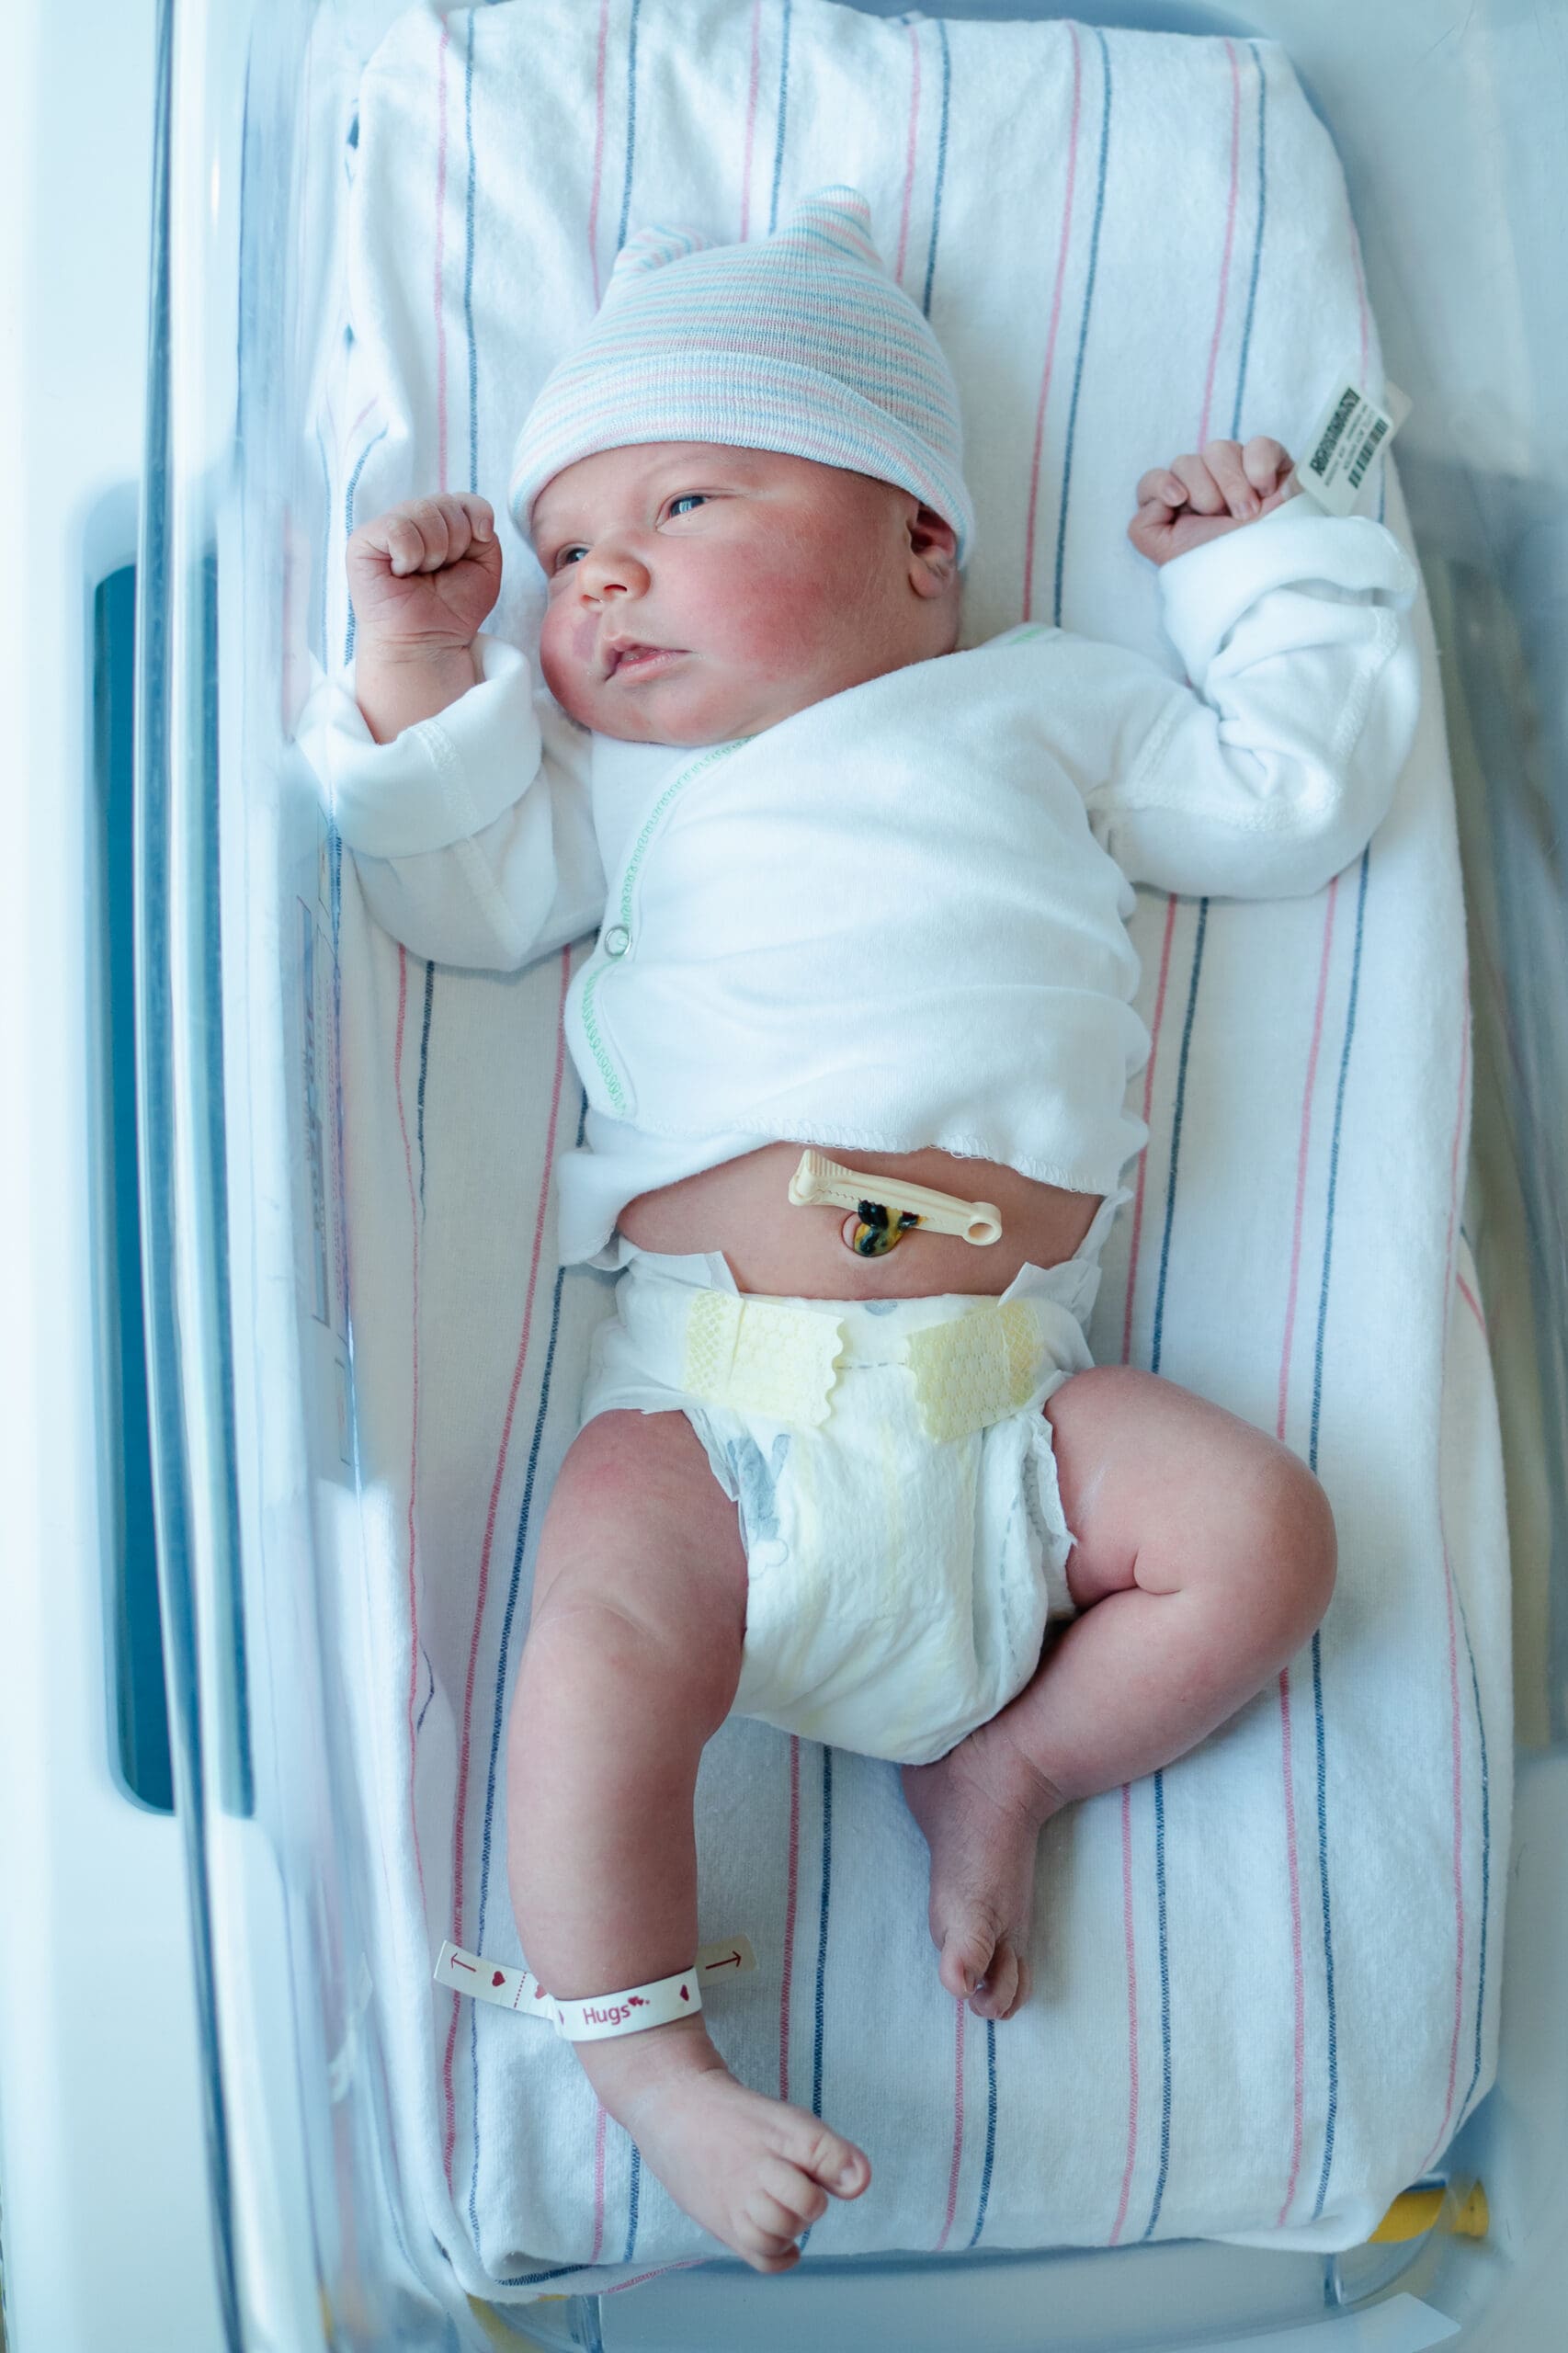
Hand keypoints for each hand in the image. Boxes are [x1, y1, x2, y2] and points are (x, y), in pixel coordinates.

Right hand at [347, 493, 502, 656]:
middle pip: (445, 503)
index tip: (465, 559)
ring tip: (419, 576)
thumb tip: (474, 519)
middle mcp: (410, 520)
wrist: (429, 643)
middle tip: (438, 573)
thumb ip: (484, 528)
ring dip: (433, 553)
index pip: (464, 499)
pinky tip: (400, 574)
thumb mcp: (485, 565)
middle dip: (455, 544)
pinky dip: (409, 555)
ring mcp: (384, 529)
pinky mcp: (362, 542)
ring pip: (423, 512)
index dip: (476, 525)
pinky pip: (398, 528)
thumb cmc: (453, 609)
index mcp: (437, 522)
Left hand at [1128, 437, 1297, 567]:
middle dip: (1203, 490)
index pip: (1154, 480)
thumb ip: (1144, 528)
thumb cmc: (1222, 570)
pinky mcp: (1273, 467)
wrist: (1269, 577)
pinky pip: (1259, 445)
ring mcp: (1239, 476)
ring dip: (1232, 483)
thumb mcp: (1171, 557)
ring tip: (1247, 513)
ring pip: (1218, 449)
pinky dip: (1259, 465)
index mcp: (1180, 510)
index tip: (1178, 499)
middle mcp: (1206, 489)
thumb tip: (1158, 497)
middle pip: (1186, 461)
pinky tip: (1266, 492)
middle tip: (1222, 517)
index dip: (1161, 483)